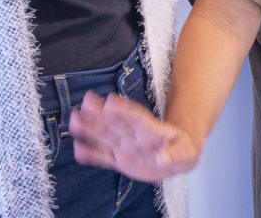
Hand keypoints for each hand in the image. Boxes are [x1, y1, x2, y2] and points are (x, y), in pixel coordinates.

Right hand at [68, 90, 201, 182]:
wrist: (175, 157)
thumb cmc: (182, 149)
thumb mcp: (185, 153)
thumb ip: (175, 155)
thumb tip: (163, 159)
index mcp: (151, 131)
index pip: (137, 119)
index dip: (125, 111)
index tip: (111, 101)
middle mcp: (134, 136)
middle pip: (116, 122)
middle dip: (102, 113)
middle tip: (87, 101)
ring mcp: (125, 146)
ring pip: (106, 135)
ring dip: (90, 127)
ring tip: (74, 118)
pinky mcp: (119, 159)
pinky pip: (103, 156)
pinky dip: (91, 154)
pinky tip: (77, 147)